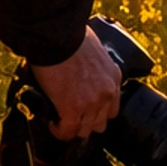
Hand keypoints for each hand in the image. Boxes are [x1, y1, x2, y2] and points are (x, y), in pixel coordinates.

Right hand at [29, 26, 121, 143]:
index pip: (112, 108)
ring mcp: (91, 103)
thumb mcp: (94, 48)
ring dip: (72, 127)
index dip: (97, 111)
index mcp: (113, 76)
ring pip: (84, 130)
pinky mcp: (72, 109)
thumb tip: (82, 69)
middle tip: (73, 116)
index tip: (86, 110)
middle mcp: (106, 92)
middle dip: (86, 121)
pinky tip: (53, 125)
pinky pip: (67, 131)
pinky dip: (59, 131)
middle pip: (100, 123)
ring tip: (61, 121)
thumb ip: (94, 64)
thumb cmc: (70, 34)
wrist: (56, 35)